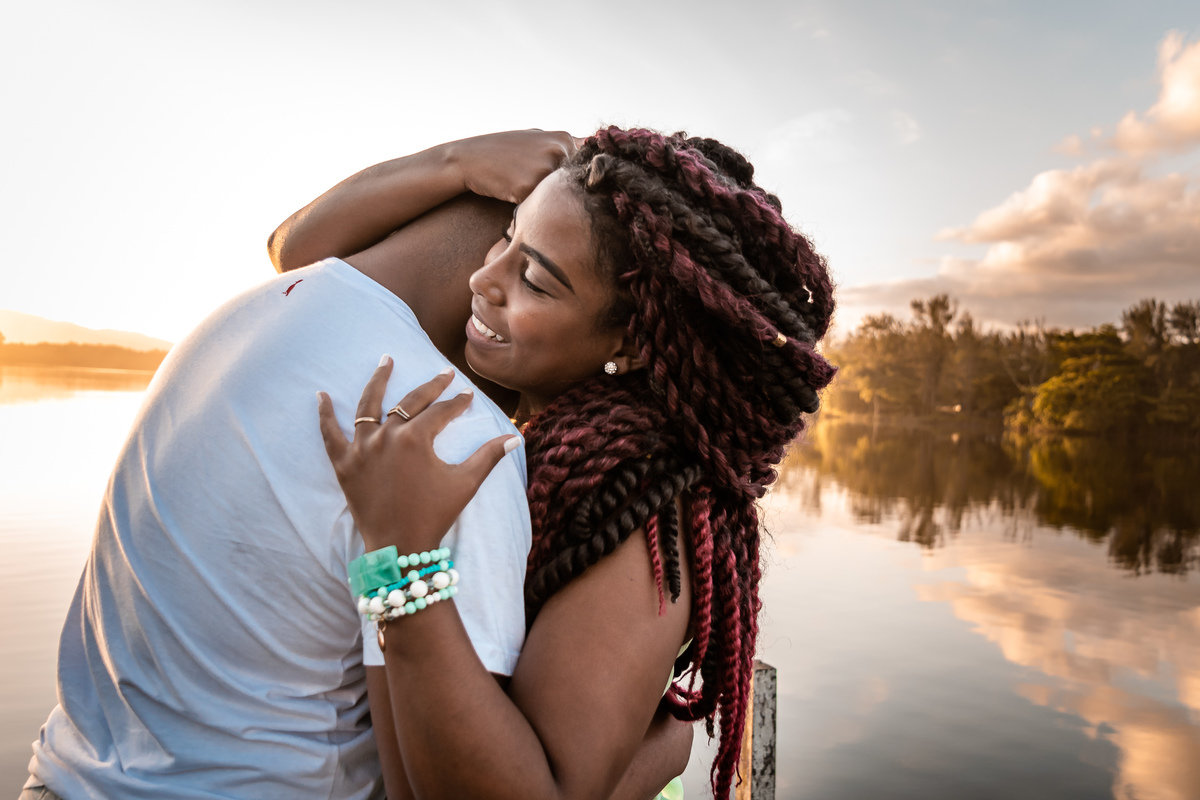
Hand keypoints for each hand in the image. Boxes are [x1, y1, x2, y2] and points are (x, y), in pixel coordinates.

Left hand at [317, 358, 518, 552]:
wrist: (399, 548)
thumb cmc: (434, 514)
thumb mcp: (465, 483)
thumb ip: (489, 456)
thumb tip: (515, 436)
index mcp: (416, 439)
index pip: (441, 412)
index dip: (458, 403)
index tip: (468, 396)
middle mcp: (386, 436)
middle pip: (410, 402)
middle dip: (431, 386)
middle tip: (444, 374)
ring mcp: (362, 449)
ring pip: (367, 406)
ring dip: (378, 380)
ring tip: (386, 360)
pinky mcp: (343, 464)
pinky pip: (330, 434)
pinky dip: (324, 414)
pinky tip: (321, 395)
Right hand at [447, 129, 580, 203]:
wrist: (468, 159)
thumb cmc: (504, 152)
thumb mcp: (537, 140)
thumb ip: (563, 148)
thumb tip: (593, 154)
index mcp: (564, 139)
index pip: (587, 169)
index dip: (574, 183)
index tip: (557, 185)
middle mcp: (558, 151)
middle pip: (573, 187)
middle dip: (561, 195)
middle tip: (533, 189)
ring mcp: (544, 169)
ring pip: (556, 199)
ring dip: (545, 203)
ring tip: (520, 189)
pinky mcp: (527, 188)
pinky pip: (537, 208)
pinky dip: (529, 209)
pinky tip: (512, 194)